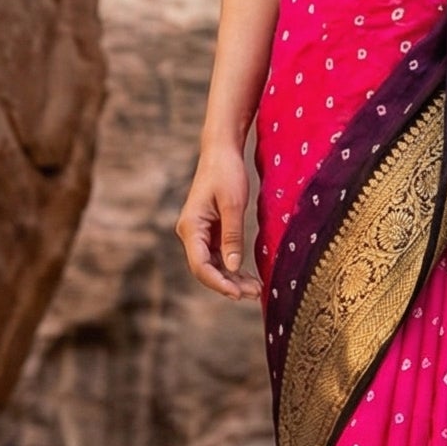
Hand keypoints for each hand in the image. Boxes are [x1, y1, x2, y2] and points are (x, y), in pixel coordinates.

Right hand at [175, 141, 259, 298]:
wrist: (221, 151)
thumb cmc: (226, 172)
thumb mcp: (233, 203)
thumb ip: (232, 236)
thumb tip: (233, 267)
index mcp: (191, 227)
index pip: (200, 265)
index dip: (219, 283)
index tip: (238, 294)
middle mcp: (191, 233)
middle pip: (206, 269)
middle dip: (228, 284)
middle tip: (255, 294)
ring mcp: (200, 233)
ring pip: (213, 265)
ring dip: (232, 278)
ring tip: (255, 289)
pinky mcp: (211, 231)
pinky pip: (219, 256)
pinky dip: (233, 267)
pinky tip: (248, 276)